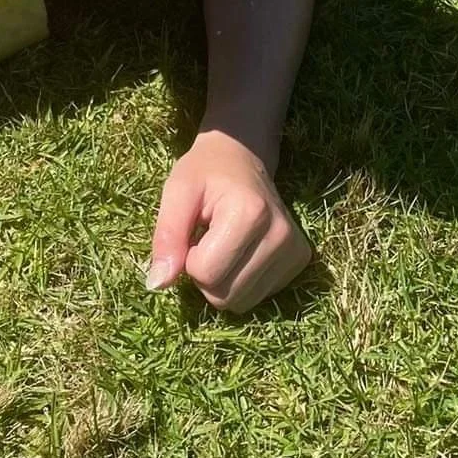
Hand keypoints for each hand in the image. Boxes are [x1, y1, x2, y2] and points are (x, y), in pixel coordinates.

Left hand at [145, 130, 311, 312]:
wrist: (243, 155)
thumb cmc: (205, 172)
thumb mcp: (177, 192)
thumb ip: (166, 237)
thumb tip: (157, 284)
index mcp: (250, 213)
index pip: (206, 273)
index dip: (188, 258)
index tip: (195, 231)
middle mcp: (281, 235)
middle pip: (225, 295)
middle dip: (205, 274)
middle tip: (207, 239)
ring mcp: (295, 250)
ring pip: (242, 302)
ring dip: (222, 280)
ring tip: (224, 244)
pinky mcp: (300, 260)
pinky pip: (258, 297)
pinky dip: (241, 281)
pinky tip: (242, 251)